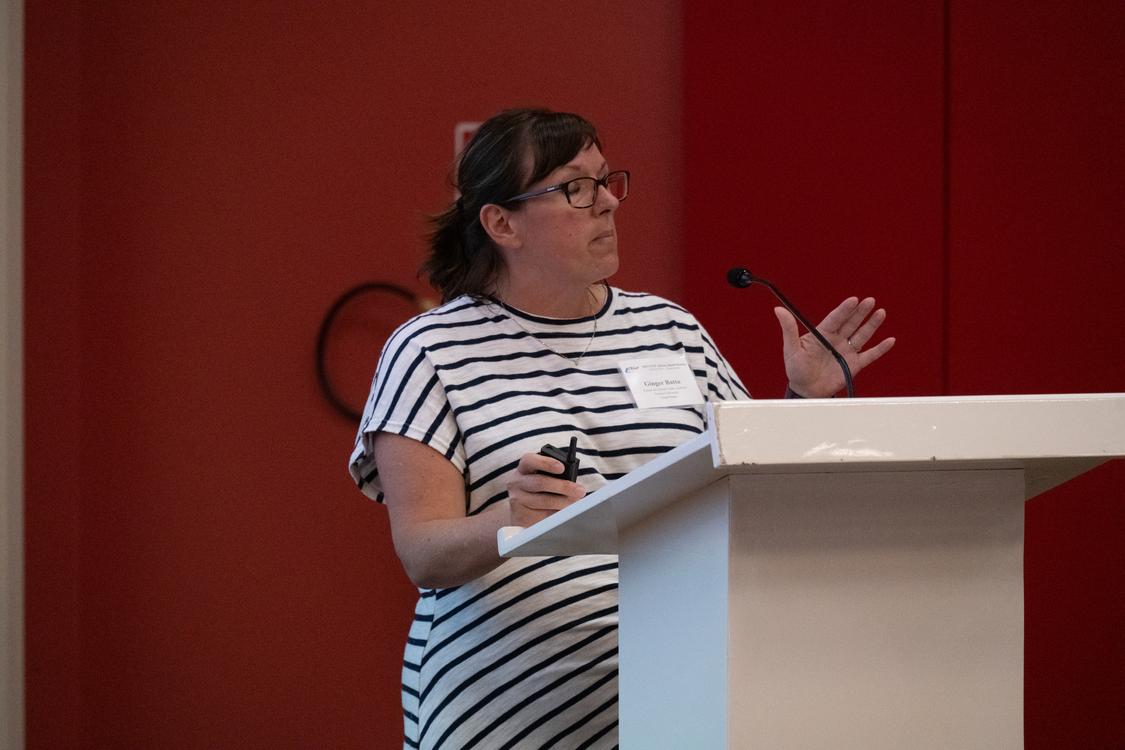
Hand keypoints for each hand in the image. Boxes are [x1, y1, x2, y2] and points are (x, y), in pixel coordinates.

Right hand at [507, 452, 586, 526]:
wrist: (517, 508)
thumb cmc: (536, 488)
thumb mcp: (540, 476)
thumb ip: (553, 475)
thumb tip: (572, 483)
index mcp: (523, 468)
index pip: (530, 460)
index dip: (546, 463)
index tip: (561, 467)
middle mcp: (516, 482)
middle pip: (541, 483)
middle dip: (563, 486)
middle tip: (580, 490)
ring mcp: (517, 500)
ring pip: (544, 501)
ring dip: (564, 502)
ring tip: (576, 502)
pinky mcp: (521, 516)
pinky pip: (543, 516)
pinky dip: (557, 514)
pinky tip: (566, 512)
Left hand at [776, 297, 895, 397]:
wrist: (805, 391)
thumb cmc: (796, 370)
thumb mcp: (791, 348)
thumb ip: (788, 329)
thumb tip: (778, 310)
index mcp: (822, 334)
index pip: (835, 318)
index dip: (844, 309)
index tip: (853, 300)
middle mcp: (836, 340)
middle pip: (851, 323)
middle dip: (861, 312)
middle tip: (869, 301)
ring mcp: (846, 352)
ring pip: (861, 335)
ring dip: (872, 325)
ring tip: (880, 312)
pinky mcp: (853, 365)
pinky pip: (869, 355)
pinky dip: (880, 349)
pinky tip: (889, 340)